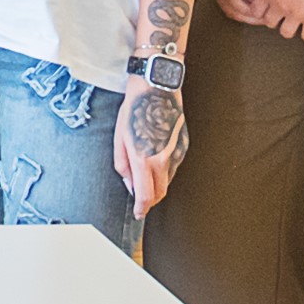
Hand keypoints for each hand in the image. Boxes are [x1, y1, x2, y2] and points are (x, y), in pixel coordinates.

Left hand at [114, 83, 188, 213]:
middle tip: (141, 202)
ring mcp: (177, 154)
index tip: (138, 213)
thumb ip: (123, 166)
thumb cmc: (134, 110)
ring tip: (145, 180)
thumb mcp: (119, 138)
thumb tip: (130, 185)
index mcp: (144, 158)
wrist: (157, 89)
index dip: (142, 208)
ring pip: (167, 181)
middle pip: (160, 193)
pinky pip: (174, 168)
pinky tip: (155, 163)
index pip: (146, 195)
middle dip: (150, 202)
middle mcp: (163, 159)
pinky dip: (164, 172)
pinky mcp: (184, 147)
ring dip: (157, 186)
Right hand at [204, 0, 274, 25]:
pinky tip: (252, 13)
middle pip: (248, 12)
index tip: (283, 5)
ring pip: (238, 15)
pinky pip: (230, 11)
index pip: (257, 1)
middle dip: (264, 15)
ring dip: (253, 18)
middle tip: (279, 13)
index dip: (271, 5)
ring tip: (268, 15)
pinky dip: (242, 15)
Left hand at [255, 0, 303, 41]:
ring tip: (299, 24)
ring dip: (292, 29)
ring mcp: (296, 14)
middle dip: (277, 21)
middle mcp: (280, 5)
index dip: (263, 12)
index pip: (256, 10)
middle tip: (287, 17)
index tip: (271, 11)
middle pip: (269, 23)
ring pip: (286, 33)